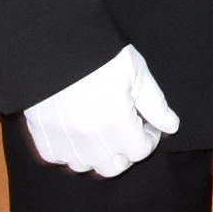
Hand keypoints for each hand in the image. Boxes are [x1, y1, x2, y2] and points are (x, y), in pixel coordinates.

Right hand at [22, 44, 178, 177]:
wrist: (55, 44)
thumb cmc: (99, 55)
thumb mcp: (137, 73)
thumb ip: (155, 104)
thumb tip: (170, 126)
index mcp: (116, 123)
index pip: (139, 152)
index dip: (149, 138)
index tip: (147, 124)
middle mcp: (89, 139)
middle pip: (113, 167)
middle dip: (125, 151)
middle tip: (126, 130)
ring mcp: (63, 141)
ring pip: (84, 166)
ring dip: (96, 153)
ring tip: (100, 130)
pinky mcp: (42, 136)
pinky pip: (57, 158)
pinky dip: (68, 150)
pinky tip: (75, 131)